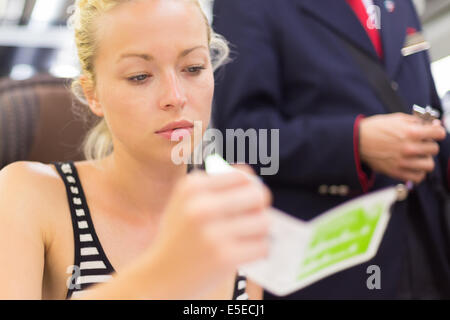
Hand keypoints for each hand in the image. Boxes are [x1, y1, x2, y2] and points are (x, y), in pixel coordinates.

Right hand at [149, 167, 270, 297]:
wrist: (159, 276)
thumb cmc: (179, 237)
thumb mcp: (185, 203)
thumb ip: (215, 188)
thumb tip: (256, 183)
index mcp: (192, 187)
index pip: (242, 176)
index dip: (250, 187)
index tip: (247, 199)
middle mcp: (201, 206)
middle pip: (258, 195)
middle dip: (259, 207)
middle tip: (252, 218)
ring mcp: (213, 233)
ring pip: (264, 221)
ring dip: (260, 231)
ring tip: (246, 237)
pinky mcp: (225, 257)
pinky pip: (262, 246)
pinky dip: (257, 250)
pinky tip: (244, 252)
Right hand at [359, 113, 445, 183]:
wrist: (357, 141)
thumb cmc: (375, 128)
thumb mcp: (396, 118)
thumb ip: (415, 121)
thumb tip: (431, 125)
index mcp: (410, 132)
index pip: (439, 133)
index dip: (437, 131)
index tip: (434, 133)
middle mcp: (409, 148)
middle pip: (434, 149)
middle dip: (429, 145)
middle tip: (421, 143)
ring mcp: (403, 161)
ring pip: (429, 165)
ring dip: (425, 160)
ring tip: (418, 157)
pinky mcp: (396, 172)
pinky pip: (417, 177)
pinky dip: (418, 173)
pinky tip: (413, 166)